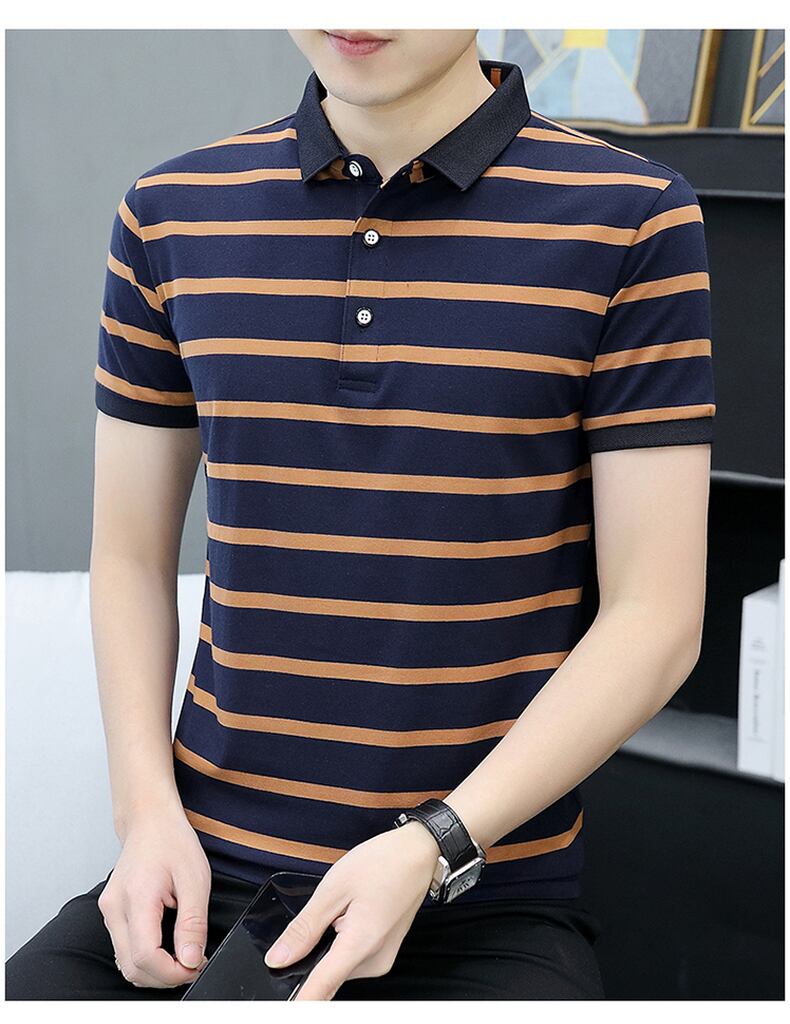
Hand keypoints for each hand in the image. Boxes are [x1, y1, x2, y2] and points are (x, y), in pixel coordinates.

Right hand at [97, 804, 211, 987]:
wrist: (150, 820)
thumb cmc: (171, 841)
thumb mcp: (195, 879)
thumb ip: (193, 923)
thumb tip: (192, 959)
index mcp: (136, 898)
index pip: (146, 956)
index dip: (172, 973)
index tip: (196, 966)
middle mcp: (114, 908)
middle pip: (132, 967)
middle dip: (165, 977)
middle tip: (194, 964)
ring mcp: (109, 911)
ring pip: (126, 962)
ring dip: (155, 970)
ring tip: (183, 956)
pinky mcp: (111, 912)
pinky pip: (124, 949)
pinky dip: (145, 958)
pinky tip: (166, 948)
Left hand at [264, 822, 438, 999]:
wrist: (418, 852)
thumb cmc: (383, 862)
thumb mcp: (333, 888)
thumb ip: (304, 928)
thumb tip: (279, 957)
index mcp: (361, 944)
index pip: (321, 989)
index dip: (299, 1002)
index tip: (284, 1009)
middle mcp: (375, 961)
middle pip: (328, 973)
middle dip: (315, 951)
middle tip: (327, 912)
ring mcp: (382, 959)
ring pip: (339, 964)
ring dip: (331, 942)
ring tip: (346, 906)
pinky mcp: (384, 953)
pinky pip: (353, 956)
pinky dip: (344, 939)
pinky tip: (352, 911)